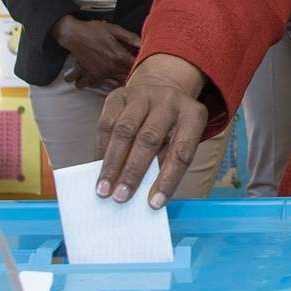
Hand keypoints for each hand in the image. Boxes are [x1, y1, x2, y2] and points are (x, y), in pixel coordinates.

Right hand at [53, 16, 140, 89]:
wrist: (74, 35)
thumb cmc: (94, 30)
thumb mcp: (114, 29)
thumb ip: (130, 37)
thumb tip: (144, 43)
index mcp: (119, 55)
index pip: (138, 65)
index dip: (146, 64)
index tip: (149, 63)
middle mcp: (112, 67)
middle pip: (131, 76)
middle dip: (138, 74)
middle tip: (143, 72)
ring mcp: (103, 73)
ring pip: (121, 83)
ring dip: (127, 81)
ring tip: (133, 79)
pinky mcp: (95, 76)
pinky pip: (107, 86)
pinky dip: (114, 86)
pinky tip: (118, 83)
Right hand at [94, 54, 208, 206]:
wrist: (161, 86)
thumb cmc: (173, 125)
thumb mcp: (181, 138)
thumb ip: (167, 161)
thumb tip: (145, 194)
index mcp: (193, 115)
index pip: (181, 152)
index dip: (168, 180)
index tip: (154, 204)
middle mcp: (169, 101)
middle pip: (149, 139)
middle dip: (133, 172)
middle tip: (121, 197)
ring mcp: (142, 95)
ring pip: (124, 131)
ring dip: (112, 163)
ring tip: (104, 188)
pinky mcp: (118, 95)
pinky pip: (106, 124)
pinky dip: (101, 149)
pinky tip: (98, 168)